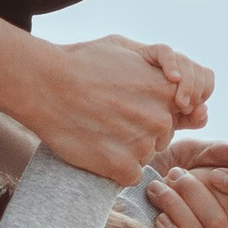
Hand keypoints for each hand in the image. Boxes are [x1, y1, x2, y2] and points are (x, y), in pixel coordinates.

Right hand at [21, 35, 184, 183]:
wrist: (44, 84)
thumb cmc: (82, 63)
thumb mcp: (128, 53)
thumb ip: (161, 71)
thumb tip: (183, 94)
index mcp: (167, 90)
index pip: (179, 112)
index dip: (153, 110)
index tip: (130, 105)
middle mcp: (161, 119)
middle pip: (162, 135)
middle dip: (141, 129)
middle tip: (108, 115)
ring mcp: (143, 145)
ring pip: (145, 155)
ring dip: (127, 149)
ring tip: (98, 128)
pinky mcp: (123, 167)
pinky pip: (129, 175)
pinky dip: (114, 168)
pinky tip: (96, 147)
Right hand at [139, 45, 214, 130]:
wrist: (111, 99)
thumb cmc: (137, 112)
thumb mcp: (167, 122)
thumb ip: (189, 120)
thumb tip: (204, 111)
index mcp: (185, 84)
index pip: (207, 83)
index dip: (203, 95)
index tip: (190, 111)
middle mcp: (177, 70)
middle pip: (201, 71)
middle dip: (196, 90)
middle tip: (184, 108)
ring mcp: (162, 61)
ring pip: (185, 62)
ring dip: (188, 83)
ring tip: (180, 102)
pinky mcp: (146, 53)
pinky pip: (165, 52)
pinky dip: (172, 64)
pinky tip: (173, 78)